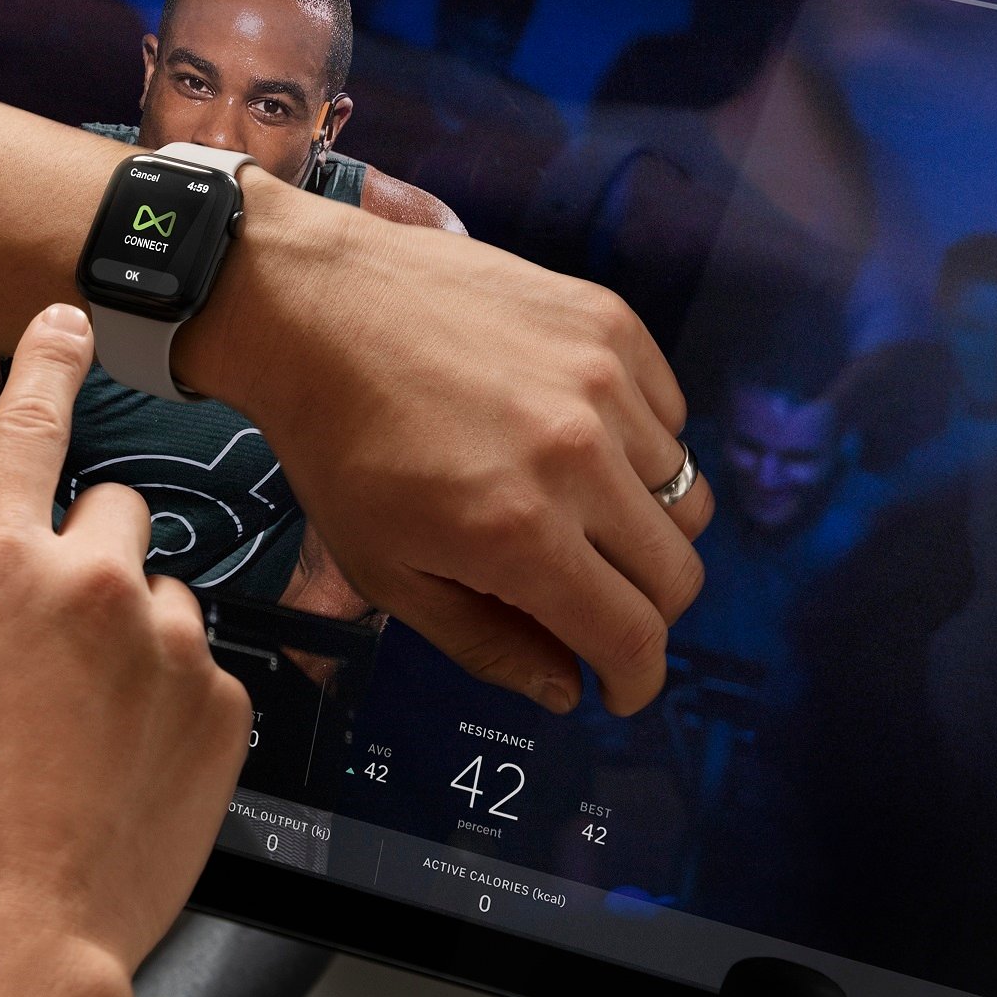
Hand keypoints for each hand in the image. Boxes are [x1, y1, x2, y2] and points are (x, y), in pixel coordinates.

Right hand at [0, 304, 252, 996]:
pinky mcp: (224, 708)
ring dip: (134, 637)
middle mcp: (94, 584)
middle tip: (59, 637)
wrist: (9, 935)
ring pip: (164, 597)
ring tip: (90, 724)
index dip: (47, 359)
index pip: (29, 422)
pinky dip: (172, 704)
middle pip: (113, 514)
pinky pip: (203, 674)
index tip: (71, 314)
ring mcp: (170, 644)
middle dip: (89, 557)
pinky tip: (128, 762)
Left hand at [182, 176, 712, 717]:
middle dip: (644, 612)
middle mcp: (578, 457)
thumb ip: (486, 644)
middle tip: (595, 604)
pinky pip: (670, 414)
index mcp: (520, 532)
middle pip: (675, 572)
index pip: (634, 634)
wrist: (313, 307)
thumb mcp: (386, 572)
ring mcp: (601, 382)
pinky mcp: (607, 323)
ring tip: (577, 511)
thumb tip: (565, 689)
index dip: (636, 678)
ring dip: (643, 524)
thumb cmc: (337, 441)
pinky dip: (643, 444)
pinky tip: (581, 442)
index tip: (621, 685)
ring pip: (683, 494)